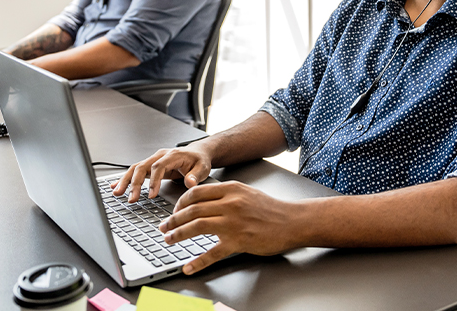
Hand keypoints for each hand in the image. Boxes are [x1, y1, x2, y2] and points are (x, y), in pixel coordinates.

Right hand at [112, 146, 212, 201]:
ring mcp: (154, 160)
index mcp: (172, 155)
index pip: (158, 166)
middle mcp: (160, 156)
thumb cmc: (200, 160)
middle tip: (132, 198)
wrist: (197, 153)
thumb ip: (196, 175)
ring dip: (126, 181)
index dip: (154, 180)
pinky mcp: (151, 166)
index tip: (152, 195)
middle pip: (143, 166)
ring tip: (117, 193)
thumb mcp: (203, 168)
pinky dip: (126, 179)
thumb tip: (190, 183)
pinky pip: (136, 171)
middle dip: (135, 183)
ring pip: (136, 168)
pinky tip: (115, 186)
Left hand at [159, 181, 296, 274]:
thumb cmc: (271, 209)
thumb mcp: (246, 193)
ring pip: (197, 226)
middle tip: (164, 227)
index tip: (174, 211)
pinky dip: (198, 262)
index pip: (196, 192)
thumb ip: (226, 194)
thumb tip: (203, 200)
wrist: (292, 221)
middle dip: (173, 219)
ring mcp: (233, 223)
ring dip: (178, 234)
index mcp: (231, 189)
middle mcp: (230, 203)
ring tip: (169, 240)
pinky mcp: (239, 241)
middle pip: (192, 209)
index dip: (180, 202)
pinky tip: (188, 267)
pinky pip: (213, 253)